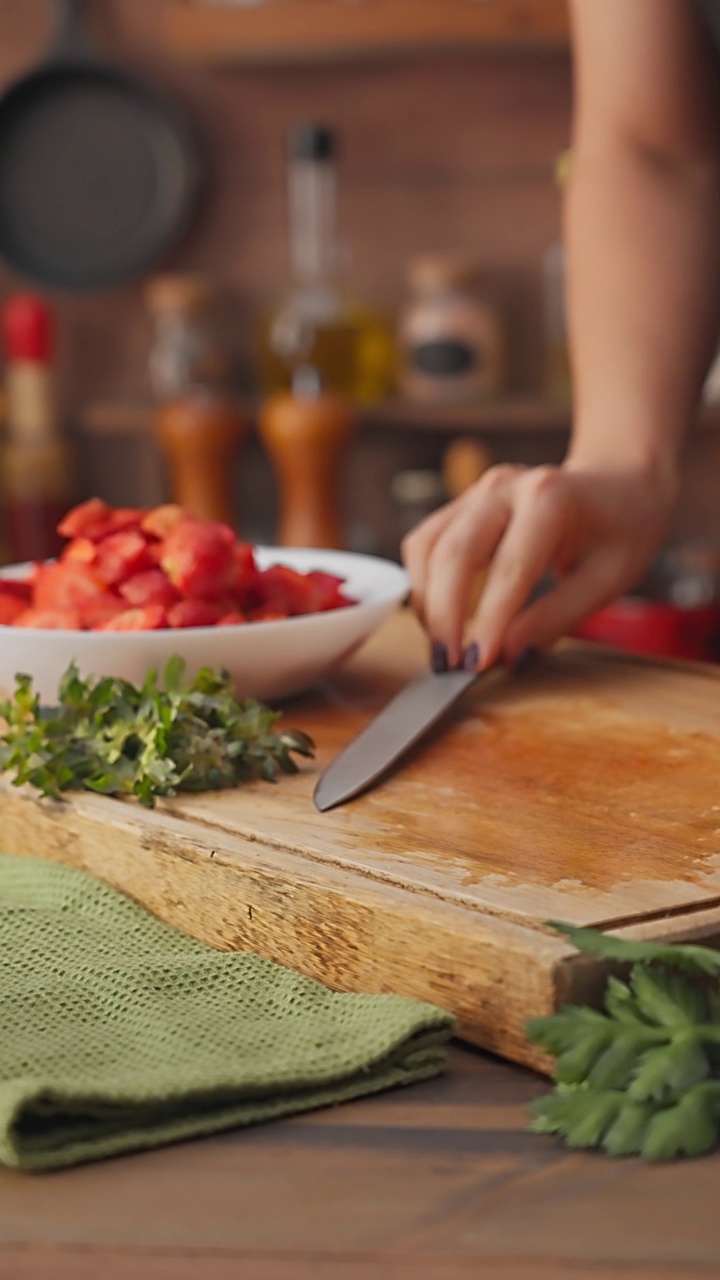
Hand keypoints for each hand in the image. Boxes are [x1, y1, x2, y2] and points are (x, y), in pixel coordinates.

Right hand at [401, 459, 676, 670]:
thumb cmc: (621, 530)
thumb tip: (510, 657)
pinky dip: (423, 584)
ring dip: (427, 603)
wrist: (618, 483)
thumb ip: (556, 618)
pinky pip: (425, 543)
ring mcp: (478, 493)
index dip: (489, 621)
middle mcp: (505, 488)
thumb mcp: (607, 580)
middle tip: (448, 667)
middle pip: (454, 554)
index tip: (477, 664)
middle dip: (445, 616)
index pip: (510, 568)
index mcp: (550, 499)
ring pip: (428, 547)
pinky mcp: (462, 505)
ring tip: (443, 647)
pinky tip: (438, 617)